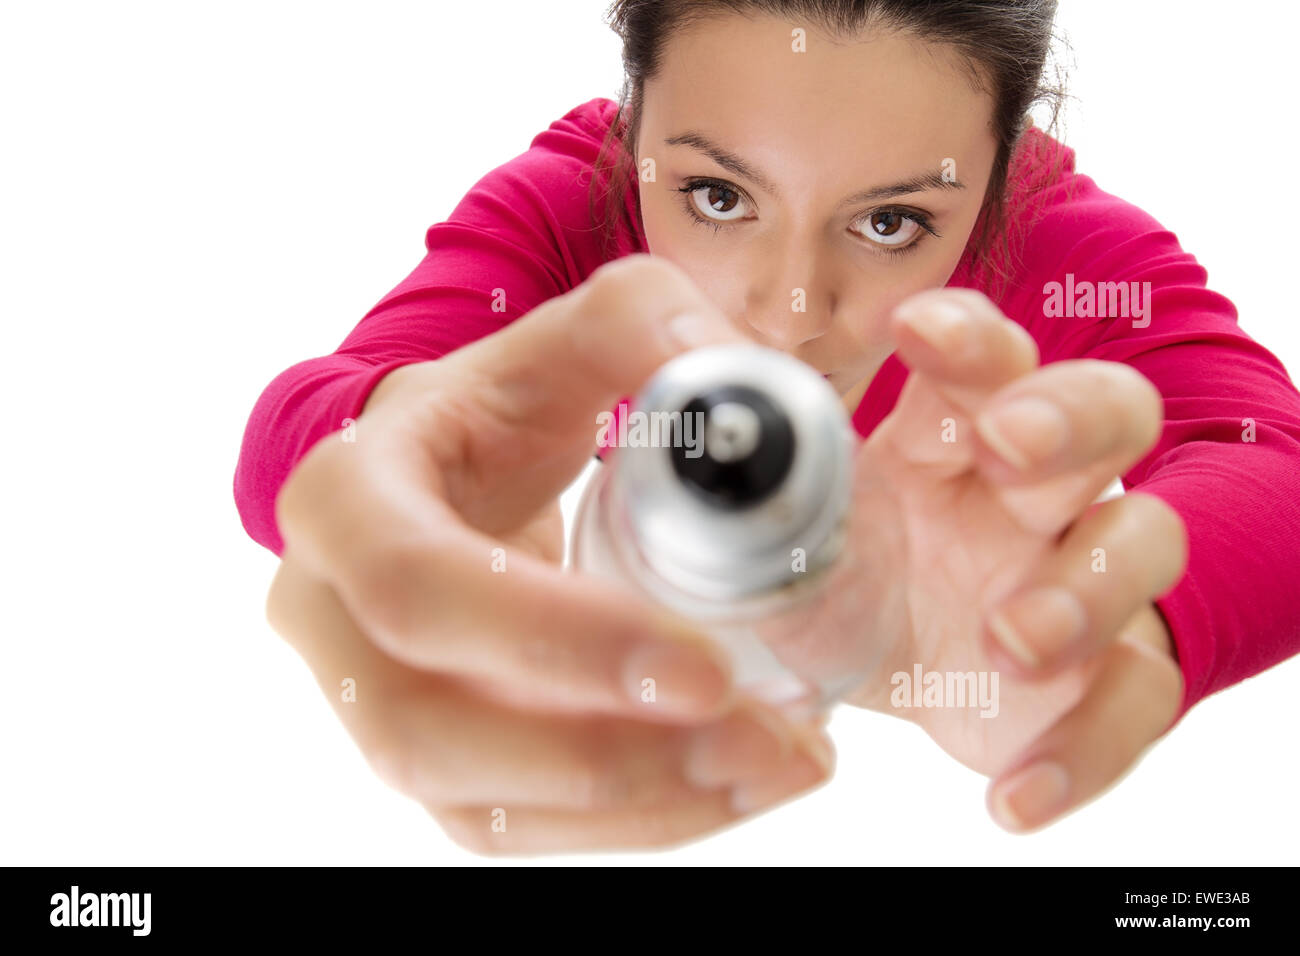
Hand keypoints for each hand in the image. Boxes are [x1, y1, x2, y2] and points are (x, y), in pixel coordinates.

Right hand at [265, 254, 833, 854]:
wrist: (458, 471)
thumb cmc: (511, 399)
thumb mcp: (577, 333)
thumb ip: (655, 328)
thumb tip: (742, 398)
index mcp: (346, 496)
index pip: (417, 584)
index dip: (552, 639)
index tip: (705, 668)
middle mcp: (329, 616)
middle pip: (426, 731)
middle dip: (605, 757)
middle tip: (768, 739)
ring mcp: (367, 703)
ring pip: (474, 808)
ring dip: (636, 807)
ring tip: (781, 763)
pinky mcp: (428, 760)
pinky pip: (512, 829)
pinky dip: (631, 822)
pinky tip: (732, 785)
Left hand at [752, 287, 1186, 831]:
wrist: (890, 674)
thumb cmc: (841, 580)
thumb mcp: (782, 542)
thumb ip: (739, 503)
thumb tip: (666, 449)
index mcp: (947, 437)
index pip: (982, 356)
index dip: (964, 335)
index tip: (913, 330)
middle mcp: (1029, 490)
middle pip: (1104, 412)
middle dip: (1065, 416)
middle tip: (1006, 446)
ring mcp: (1080, 573)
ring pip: (1143, 542)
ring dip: (1085, 586)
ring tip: (1010, 637)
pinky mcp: (1107, 673)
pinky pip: (1133, 699)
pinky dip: (1082, 747)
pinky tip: (1015, 795)